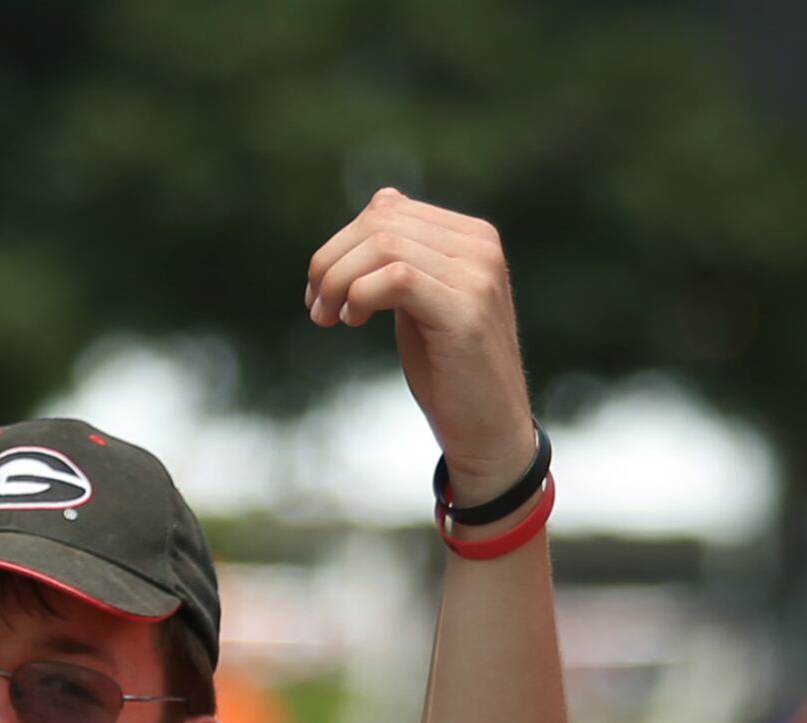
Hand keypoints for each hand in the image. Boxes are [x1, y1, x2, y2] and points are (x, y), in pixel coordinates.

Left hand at [305, 190, 534, 504]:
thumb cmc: (451, 375)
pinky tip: (352, 320)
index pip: (389, 209)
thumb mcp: (424, 302)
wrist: (490, 436)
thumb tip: (380, 202)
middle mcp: (481, 247)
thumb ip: (407, 256)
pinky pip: (395, 276)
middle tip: (315, 306)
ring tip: (328, 316)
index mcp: (473, 237)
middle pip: (381, 222)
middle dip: (333, 261)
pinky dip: (360, 294)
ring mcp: (478, 276)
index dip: (341, 244)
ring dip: (339, 279)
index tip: (320, 290)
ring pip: (383, 245)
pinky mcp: (466, 309)